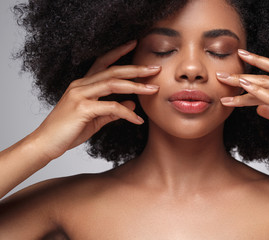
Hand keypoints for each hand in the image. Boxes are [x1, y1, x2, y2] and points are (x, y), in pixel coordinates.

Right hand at [30, 41, 160, 160]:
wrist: (46, 144)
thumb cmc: (69, 131)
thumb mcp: (95, 119)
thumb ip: (113, 111)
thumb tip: (132, 104)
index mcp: (83, 85)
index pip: (103, 63)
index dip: (119, 52)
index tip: (135, 44)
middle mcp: (81, 85)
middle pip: (113, 71)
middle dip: (136, 69)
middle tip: (155, 69)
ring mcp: (80, 95)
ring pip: (113, 84)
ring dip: (136, 86)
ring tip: (153, 90)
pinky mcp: (82, 108)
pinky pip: (111, 107)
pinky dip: (127, 113)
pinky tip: (138, 121)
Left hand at [216, 49, 268, 162]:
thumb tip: (259, 110)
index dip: (257, 60)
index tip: (241, 54)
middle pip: (264, 77)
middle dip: (241, 76)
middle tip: (220, 74)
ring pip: (265, 87)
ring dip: (242, 85)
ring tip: (223, 84)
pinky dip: (258, 91)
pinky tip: (244, 88)